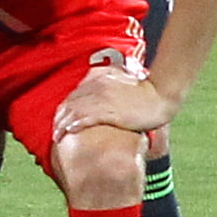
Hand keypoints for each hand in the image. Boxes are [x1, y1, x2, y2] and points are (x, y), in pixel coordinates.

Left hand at [53, 68, 175, 137]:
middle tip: (54, 129)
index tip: (59, 119)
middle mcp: (98, 87)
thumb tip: (104, 99)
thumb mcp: (124, 84)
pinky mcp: (110, 110)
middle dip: (60, 117)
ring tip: (57, 135)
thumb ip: (111, 87)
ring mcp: (103, 98)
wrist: (162, 95)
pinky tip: (69, 131)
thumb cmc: (147, 92)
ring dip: (63, 124)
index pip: (75, 95)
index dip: (64, 108)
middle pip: (71, 103)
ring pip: (75, 111)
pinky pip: (87, 117)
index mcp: (100, 80)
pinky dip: (76, 124)